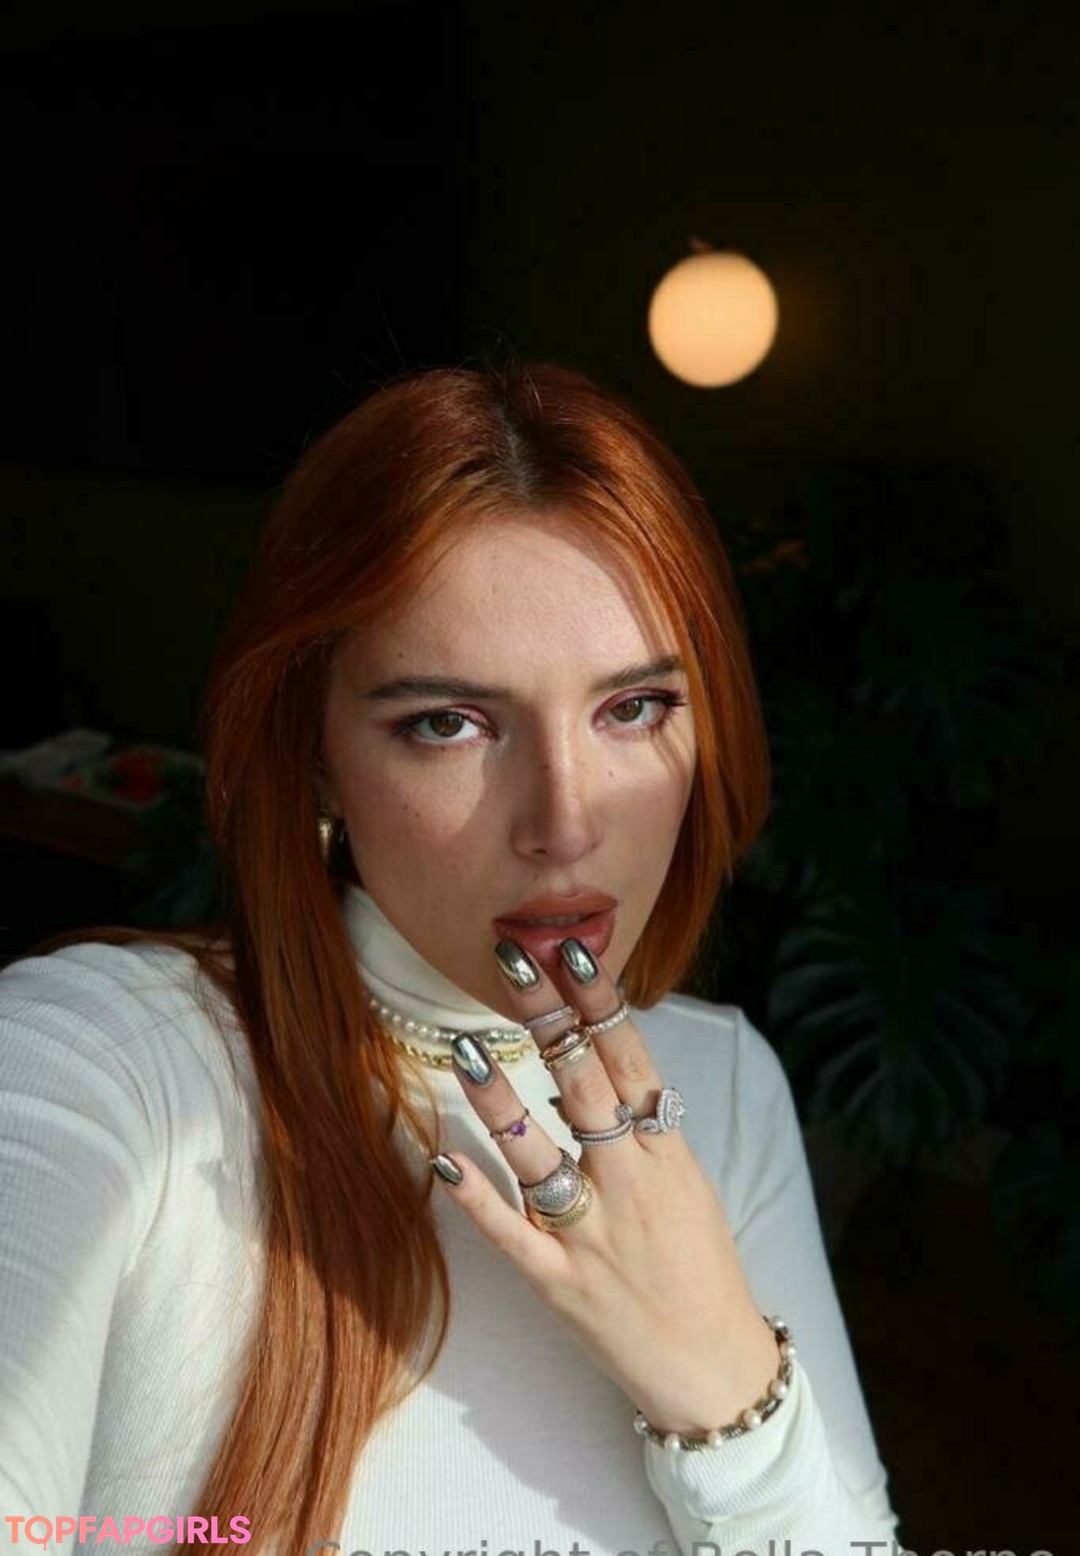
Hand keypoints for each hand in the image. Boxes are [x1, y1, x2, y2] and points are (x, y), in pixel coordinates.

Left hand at [430, 934, 779, 1435]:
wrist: (714, 1370)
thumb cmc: (701, 1269)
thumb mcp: (688, 1186)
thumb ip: (643, 1130)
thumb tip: (592, 1066)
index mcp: (667, 1157)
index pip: (630, 1063)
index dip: (600, 1005)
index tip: (571, 954)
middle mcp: (631, 1187)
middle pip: (584, 1087)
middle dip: (548, 1019)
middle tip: (513, 960)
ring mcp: (593, 1236)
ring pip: (540, 1155)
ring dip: (500, 1099)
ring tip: (467, 1045)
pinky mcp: (559, 1285)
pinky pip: (513, 1236)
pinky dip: (478, 1198)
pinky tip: (443, 1160)